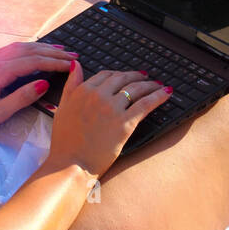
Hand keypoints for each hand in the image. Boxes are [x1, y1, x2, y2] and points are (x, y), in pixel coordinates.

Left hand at [0, 42, 77, 134]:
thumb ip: (20, 99)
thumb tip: (42, 84)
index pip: (33, 62)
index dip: (54, 63)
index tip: (72, 65)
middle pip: (28, 51)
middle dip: (52, 52)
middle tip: (73, 56)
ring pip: (20, 47)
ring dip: (41, 47)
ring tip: (60, 51)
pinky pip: (11, 50)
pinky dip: (28, 49)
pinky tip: (35, 52)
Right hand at [47, 62, 170, 177]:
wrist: (72, 164)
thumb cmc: (65, 141)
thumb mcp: (62, 107)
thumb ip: (71, 84)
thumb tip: (77, 64)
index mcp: (83, 91)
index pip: (106, 75)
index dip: (119, 74)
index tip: (127, 76)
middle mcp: (98, 95)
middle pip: (123, 79)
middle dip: (137, 76)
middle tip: (146, 77)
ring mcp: (113, 108)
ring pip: (136, 89)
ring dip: (150, 85)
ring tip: (158, 85)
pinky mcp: (125, 123)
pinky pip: (146, 104)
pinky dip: (158, 96)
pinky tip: (166, 93)